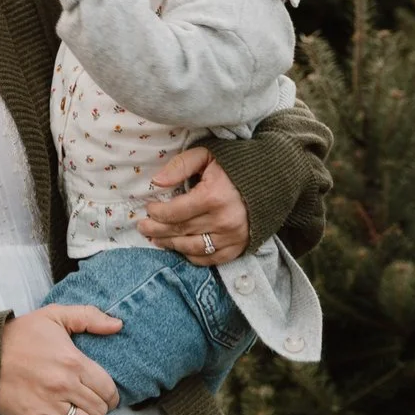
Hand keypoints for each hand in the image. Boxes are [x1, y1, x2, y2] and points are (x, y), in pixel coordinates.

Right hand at [0, 303, 121, 414]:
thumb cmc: (21, 334)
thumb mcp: (54, 315)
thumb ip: (89, 316)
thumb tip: (118, 325)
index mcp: (73, 361)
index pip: (108, 388)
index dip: (112, 394)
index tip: (107, 394)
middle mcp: (64, 386)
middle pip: (99, 408)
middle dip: (102, 408)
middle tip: (94, 404)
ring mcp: (49, 405)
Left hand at [136, 148, 249, 265]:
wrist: (272, 180)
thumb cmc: (235, 165)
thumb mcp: (206, 155)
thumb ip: (180, 166)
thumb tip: (156, 182)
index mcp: (213, 197)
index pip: (175, 212)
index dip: (157, 213)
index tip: (148, 208)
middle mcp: (223, 221)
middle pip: (180, 231)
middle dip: (157, 230)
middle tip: (142, 227)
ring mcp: (233, 238)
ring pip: (192, 248)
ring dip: (170, 245)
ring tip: (156, 239)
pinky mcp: (240, 247)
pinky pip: (210, 259)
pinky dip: (192, 256)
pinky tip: (180, 249)